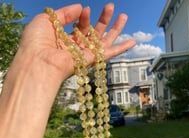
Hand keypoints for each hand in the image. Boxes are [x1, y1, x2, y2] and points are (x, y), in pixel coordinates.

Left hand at [19, 3, 135, 81]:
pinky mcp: (91, 60)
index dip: (84, 16)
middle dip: (103, 19)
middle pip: (94, 33)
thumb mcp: (48, 19)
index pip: (79, 26)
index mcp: (64, 39)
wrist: (38, 60)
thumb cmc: (36, 41)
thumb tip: (81, 7)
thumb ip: (65, 12)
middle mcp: (76, 48)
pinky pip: (109, 54)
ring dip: (114, 29)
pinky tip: (132, 41)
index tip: (84, 10)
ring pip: (104, 42)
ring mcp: (84, 55)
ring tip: (123, 16)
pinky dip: (121, 48)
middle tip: (111, 6)